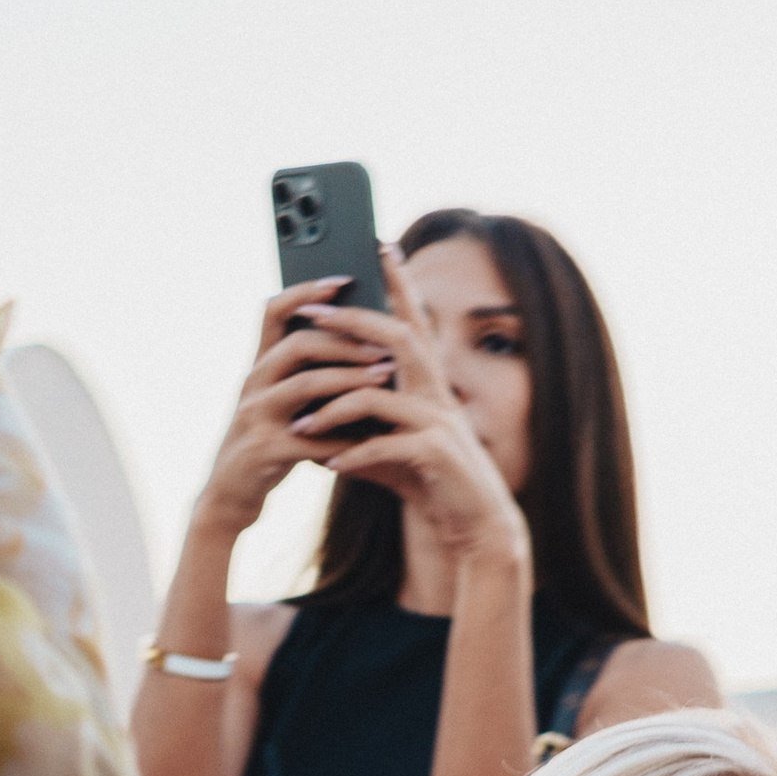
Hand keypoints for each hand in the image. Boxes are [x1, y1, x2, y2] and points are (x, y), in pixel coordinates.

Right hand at [194, 280, 400, 540]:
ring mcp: (255, 415)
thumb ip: (306, 376)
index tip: (344, 280)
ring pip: (306, 386)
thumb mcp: (282, 403)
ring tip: (386, 377)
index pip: (274, 311)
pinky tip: (372, 439)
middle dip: (345, 342)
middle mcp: (253, 382)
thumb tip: (359, 343)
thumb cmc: (268, 445)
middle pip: (298, 345)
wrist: (229, 497)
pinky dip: (344, 437)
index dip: (306, 291)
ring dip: (350, 381)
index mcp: (259, 365)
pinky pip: (311, 438)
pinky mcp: (264, 450)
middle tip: (384, 343)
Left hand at [288, 251, 528, 575]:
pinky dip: (353, 454)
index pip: (413, 323)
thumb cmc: (434, 486)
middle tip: (312, 311)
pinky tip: (329, 466)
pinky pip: (385, 445)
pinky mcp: (436, 457)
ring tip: (301, 425)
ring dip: (334, 405)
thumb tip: (317, 417)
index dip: (400, 282)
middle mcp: (437, 396)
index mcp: (429, 386)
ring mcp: (439, 425)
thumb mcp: (392, 450)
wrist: (475, 531)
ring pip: (379, 394)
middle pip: (398, 338)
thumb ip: (361, 429)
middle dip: (353, 321)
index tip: (379, 244)